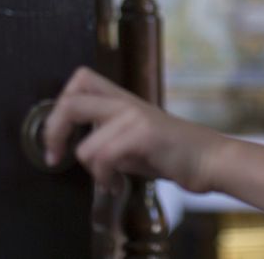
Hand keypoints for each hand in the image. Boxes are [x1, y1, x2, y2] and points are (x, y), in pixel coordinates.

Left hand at [42, 67, 224, 192]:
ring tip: (108, 179)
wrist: (210, 159)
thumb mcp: (132, 138)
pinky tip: (117, 184)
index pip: (80, 80)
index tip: (57, 136)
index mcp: (121, 99)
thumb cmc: (172, 153)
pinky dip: (105, 178)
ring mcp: (134, 116)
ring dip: (92, 171)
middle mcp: (125, 102)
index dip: (58, 106)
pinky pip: (105, 158)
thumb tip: (76, 146)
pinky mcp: (144, 134)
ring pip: (86, 145)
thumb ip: (106, 135)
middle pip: (70, 102)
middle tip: (54, 156)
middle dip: (53, 132)